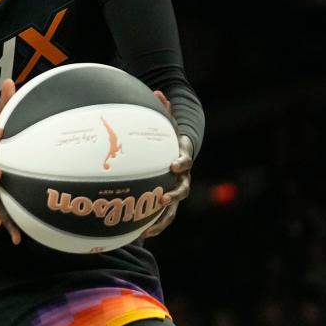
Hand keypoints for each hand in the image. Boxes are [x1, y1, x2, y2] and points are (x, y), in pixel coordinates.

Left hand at [141, 90, 193, 238]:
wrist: (179, 152)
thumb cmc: (168, 137)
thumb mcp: (166, 122)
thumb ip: (163, 109)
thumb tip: (158, 91)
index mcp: (182, 158)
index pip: (185, 160)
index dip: (182, 162)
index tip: (173, 164)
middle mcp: (182, 178)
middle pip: (182, 189)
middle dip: (173, 195)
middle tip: (162, 198)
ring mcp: (176, 191)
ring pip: (173, 209)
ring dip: (162, 219)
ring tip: (149, 230)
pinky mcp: (168, 202)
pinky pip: (162, 216)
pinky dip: (153, 226)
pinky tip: (140, 235)